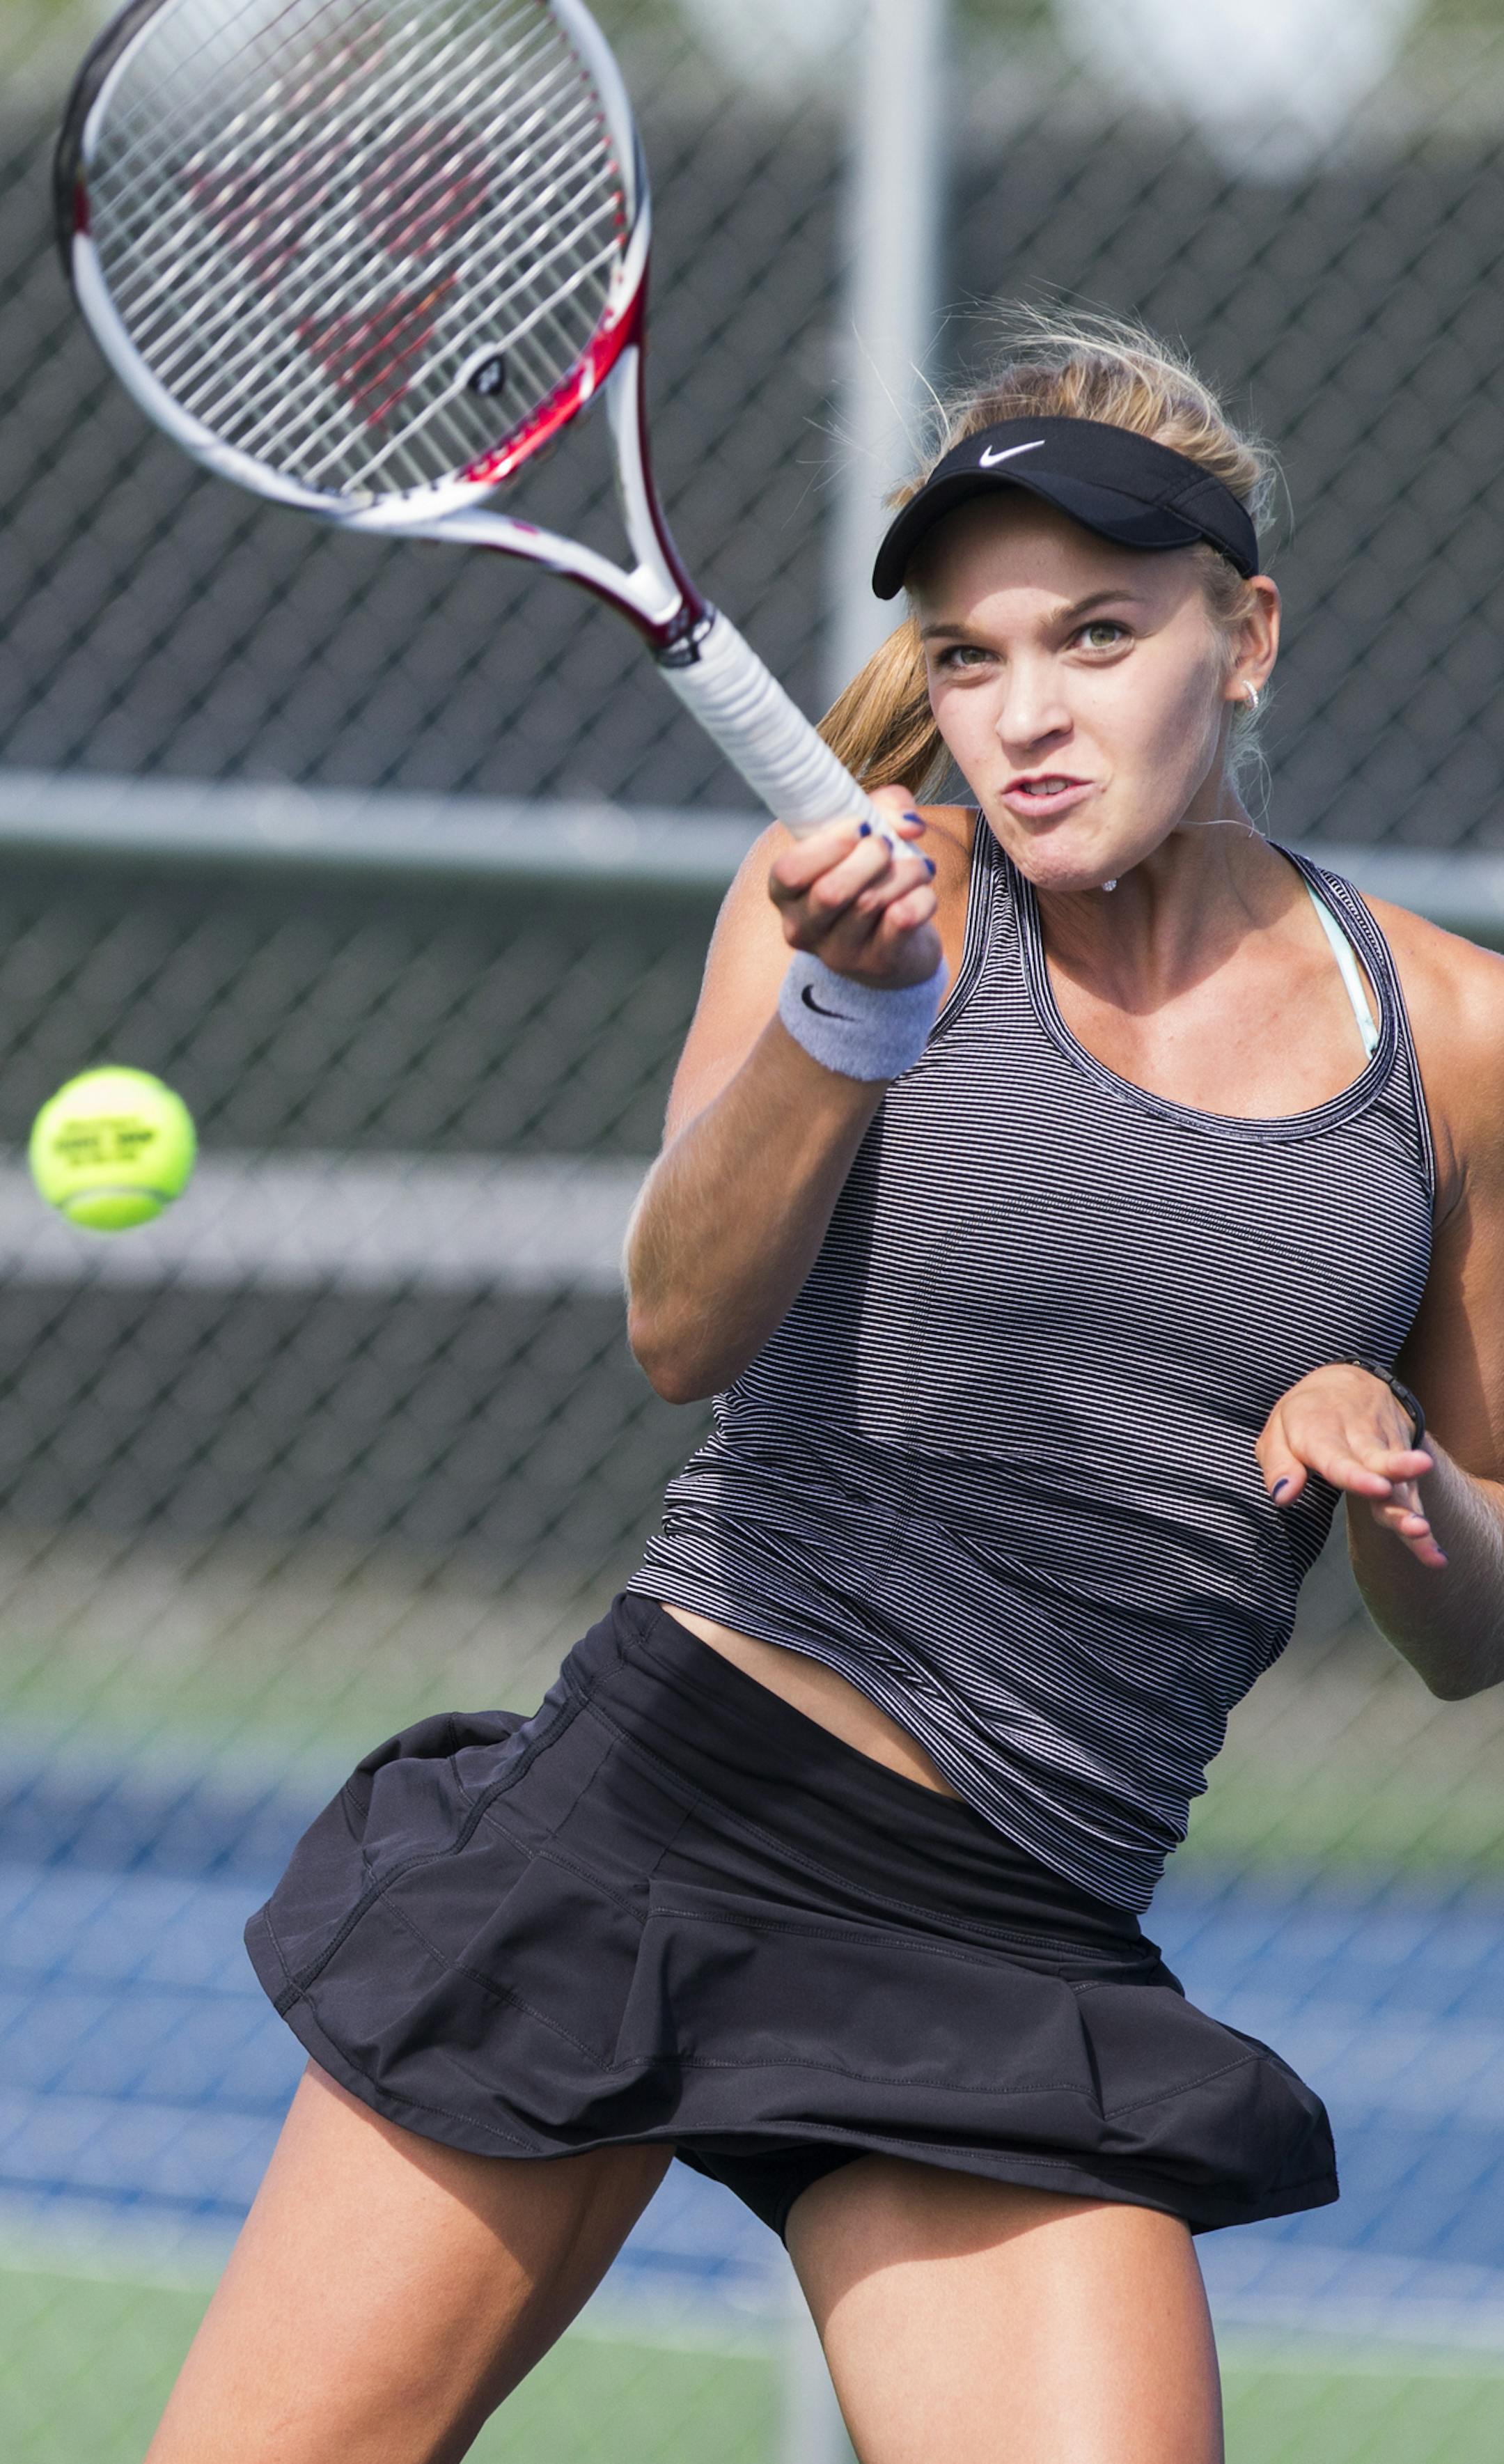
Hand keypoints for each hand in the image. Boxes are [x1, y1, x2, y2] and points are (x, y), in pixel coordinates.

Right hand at [768, 786, 940, 989]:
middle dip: (871, 856)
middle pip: (830, 892)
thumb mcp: (866, 834)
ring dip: (905, 872)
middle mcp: (801, 928)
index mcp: (785, 893)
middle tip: (888, 846)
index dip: (828, 845)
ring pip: (870, 902)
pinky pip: (902, 920)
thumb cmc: (870, 876)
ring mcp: (837, 953)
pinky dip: (921, 896)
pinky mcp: (876, 965)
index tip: (862, 826)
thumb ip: (884, 810)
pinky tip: (923, 892)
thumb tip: (910, 825)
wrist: (897, 943)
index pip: (789, 872)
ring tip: (918, 865)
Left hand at [1257, 1363, 1444, 1568]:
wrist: (1349, 1381)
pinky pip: (1412, 1495)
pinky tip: (1435, 1555)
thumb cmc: (1306, 1416)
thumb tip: (1283, 1498)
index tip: (1379, 1489)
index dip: (1359, 1475)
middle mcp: (1361, 1440)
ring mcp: (1388, 1452)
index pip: (1340, 1457)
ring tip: (1423, 1536)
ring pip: (1402, 1484)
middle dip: (1401, 1484)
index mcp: (1323, 1431)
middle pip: (1382, 1466)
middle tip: (1414, 1514)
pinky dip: (1422, 1522)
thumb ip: (1278, 1465)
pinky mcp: (1404, 1464)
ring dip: (1413, 1513)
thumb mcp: (1278, 1430)